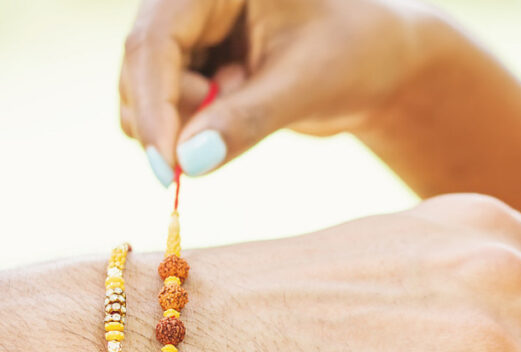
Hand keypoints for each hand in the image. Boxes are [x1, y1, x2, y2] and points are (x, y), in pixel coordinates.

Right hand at [119, 0, 442, 179]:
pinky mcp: (193, 65)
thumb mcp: (306, 84)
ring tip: (252, 104)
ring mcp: (189, 32)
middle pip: (141, 65)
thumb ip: (245, 121)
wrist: (380, 64)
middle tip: (214, 147)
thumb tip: (186, 163)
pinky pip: (167, 109)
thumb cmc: (357, 54)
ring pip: (145, 92)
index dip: (152, 103)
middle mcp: (192, 0)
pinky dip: (194, 130)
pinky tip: (244, 108)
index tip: (166, 166)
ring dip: (185, 124)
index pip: (157, 38)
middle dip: (169, 118)